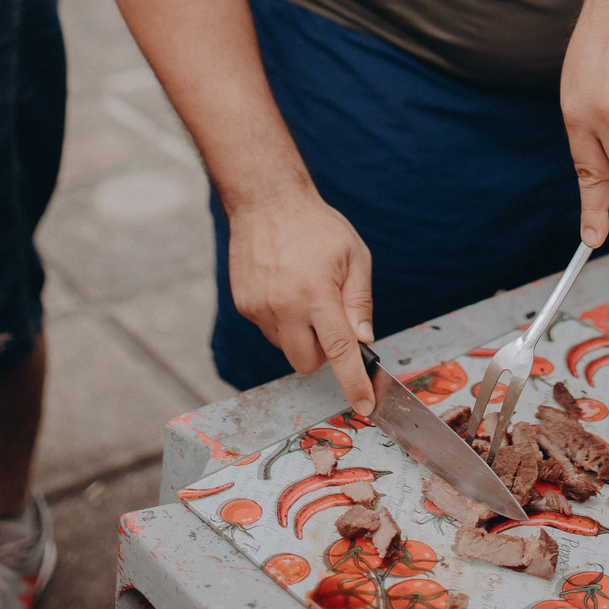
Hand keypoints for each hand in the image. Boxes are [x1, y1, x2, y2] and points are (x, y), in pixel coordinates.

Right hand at [226, 189, 375, 411]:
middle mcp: (283, 306)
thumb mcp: (353, 255)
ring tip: (305, 293)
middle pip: (307, 363)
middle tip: (331, 321)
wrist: (266, 202)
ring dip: (302, 335)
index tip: (363, 406)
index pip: (339, 351)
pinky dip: (283, 322)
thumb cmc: (317, 226)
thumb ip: (359, 301)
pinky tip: (286, 289)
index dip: (353, 382)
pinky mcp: (244, 306)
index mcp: (316, 293)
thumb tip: (364, 341)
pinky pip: (269, 331)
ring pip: (286, 348)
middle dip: (323, 354)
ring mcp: (259, 308)